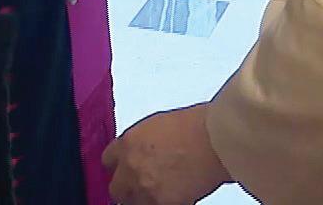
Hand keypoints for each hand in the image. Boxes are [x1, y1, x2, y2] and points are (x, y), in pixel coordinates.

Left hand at [104, 105, 231, 204]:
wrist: (214, 140)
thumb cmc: (196, 126)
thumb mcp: (158, 126)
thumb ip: (143, 143)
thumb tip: (146, 154)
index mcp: (128, 143)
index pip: (108, 161)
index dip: (119, 167)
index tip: (124, 170)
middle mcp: (130, 167)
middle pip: (116, 189)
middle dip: (128, 189)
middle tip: (144, 186)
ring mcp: (144, 188)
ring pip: (134, 204)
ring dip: (145, 199)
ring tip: (163, 192)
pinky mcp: (162, 204)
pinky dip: (166, 203)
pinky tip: (179, 196)